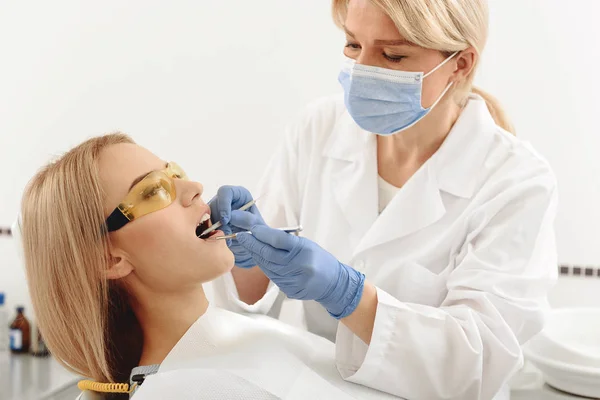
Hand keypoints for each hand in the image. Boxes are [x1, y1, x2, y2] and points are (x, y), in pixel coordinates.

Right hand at [209, 186, 265, 268]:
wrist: (251, 242)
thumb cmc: (257, 230)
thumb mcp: (257, 225)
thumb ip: (248, 219)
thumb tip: (232, 216)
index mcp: (239, 194)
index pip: (226, 192)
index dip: (224, 204)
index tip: (226, 219)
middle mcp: (226, 199)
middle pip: (214, 204)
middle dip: (219, 220)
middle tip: (227, 232)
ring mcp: (216, 208)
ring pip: (207, 214)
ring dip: (215, 228)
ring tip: (227, 237)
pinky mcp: (210, 219)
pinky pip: (204, 224)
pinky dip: (211, 232)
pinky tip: (220, 238)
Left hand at [231, 211, 364, 318]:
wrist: (333, 283)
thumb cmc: (319, 259)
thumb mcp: (306, 244)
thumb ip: (285, 241)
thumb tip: (261, 233)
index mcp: (304, 250)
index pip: (279, 240)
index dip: (263, 234)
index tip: (251, 229)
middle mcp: (299, 266)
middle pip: (269, 255)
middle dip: (252, 245)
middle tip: (241, 237)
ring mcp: (294, 281)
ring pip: (267, 267)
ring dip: (256, 256)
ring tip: (248, 246)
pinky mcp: (290, 290)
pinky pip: (273, 277)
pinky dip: (265, 267)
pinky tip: (261, 260)